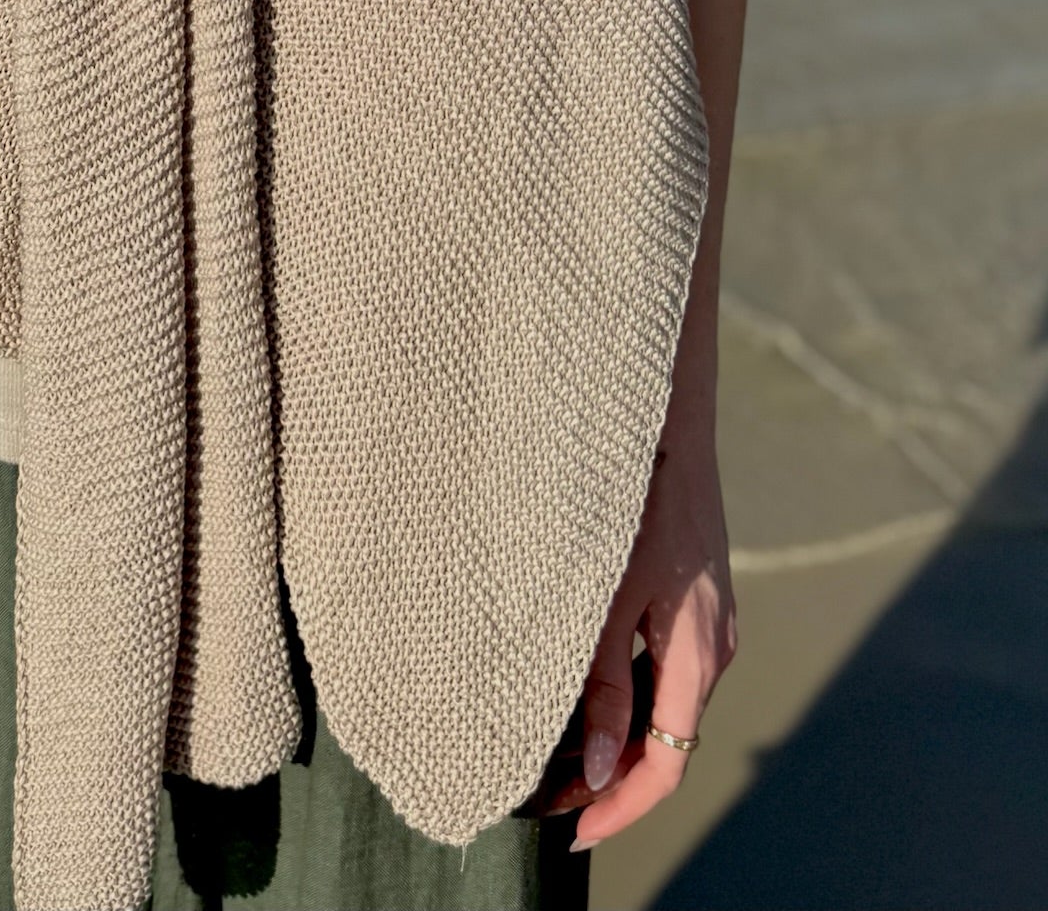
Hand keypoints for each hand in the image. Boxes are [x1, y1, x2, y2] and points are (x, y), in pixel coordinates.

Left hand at [554, 425, 735, 850]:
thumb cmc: (632, 504)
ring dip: (617, 736)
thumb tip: (603, 771)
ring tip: (553, 753)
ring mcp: (708, 623)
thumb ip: (603, 686)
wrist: (666, 427)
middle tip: (548, 798)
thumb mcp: (605, 599)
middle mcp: (713, 647)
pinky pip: (666, 668)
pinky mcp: (696, 600)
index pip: (667, 763)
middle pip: (667, 740)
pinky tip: (585, 691)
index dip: (623, 807)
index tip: (575, 832)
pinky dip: (627, 694)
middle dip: (611, 779)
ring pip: (665, 704)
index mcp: (697, 655)